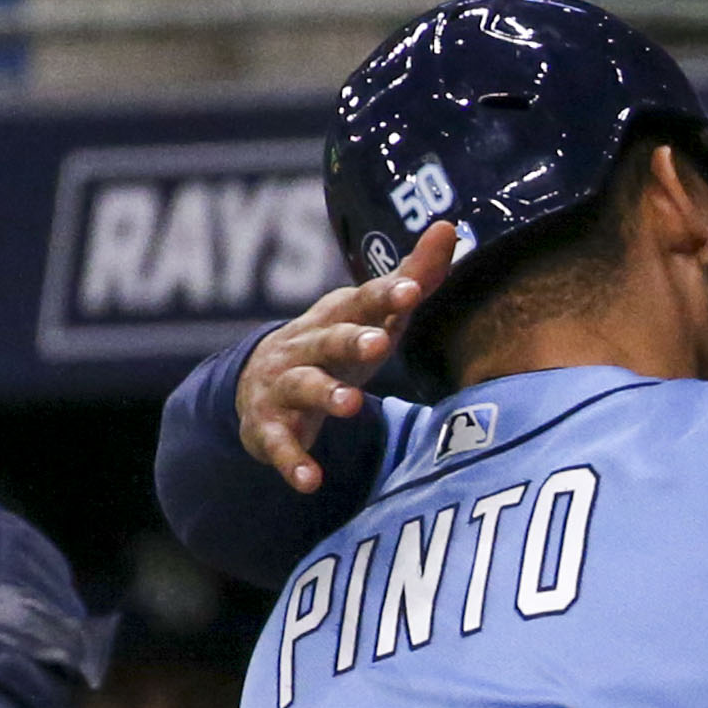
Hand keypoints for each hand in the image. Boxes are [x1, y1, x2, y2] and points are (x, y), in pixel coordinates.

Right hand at [241, 222, 456, 492]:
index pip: (363, 301)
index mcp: (336, 317)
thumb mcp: (370, 315)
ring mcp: (283, 386)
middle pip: (329, 339)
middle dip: (351, 339)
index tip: (411, 288)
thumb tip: (450, 226)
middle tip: (378, 343)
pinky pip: (280, 445)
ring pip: (304, 386)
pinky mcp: (269, 427)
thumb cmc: (332, 345)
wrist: (257, 386)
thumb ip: (412, 276)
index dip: (385, 294)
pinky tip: (310, 481)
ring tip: (351, 406)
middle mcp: (306, 346)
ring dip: (326, 395)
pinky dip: (293, 462)